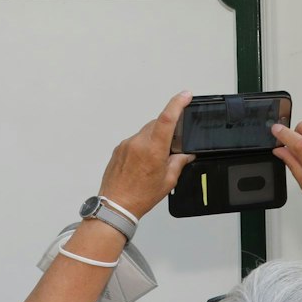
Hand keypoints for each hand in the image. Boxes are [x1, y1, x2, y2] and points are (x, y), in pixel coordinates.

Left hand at [96, 92, 196, 218]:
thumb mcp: (168, 181)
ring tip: (155, 161)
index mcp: (153, 149)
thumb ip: (178, 162)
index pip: (167, 118)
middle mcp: (138, 143)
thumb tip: (186, 154)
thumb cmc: (139, 196)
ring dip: (154, 139)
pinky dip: (142, 146)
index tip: (185, 95)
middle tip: (172, 146)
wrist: (116, 205)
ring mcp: (126, 144)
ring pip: (145, 132)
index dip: (177, 103)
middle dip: (167, 130)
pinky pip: (135, 141)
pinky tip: (143, 163)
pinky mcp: (119, 149)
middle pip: (156, 124)